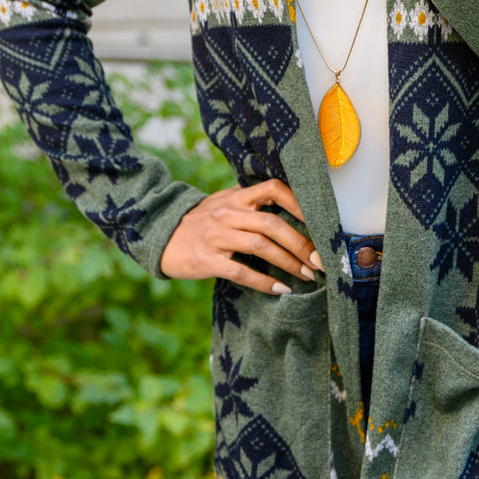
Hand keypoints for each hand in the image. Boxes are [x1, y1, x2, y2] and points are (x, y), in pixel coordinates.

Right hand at [159, 179, 322, 291]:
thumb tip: (287, 203)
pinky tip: (281, 289)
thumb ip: (249, 201)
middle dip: (300, 243)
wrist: (159, 238)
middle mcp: (228, 213)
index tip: (319, 221)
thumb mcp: (222, 203)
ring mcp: (216, 236)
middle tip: (318, 260)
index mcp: (236, 197)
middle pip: (272, 223)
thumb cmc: (199, 223)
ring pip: (260, 246)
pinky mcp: (207, 260)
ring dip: (288, 262)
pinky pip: (241, 271)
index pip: (273, 188)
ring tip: (306, 275)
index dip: (298, 202)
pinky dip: (264, 282)